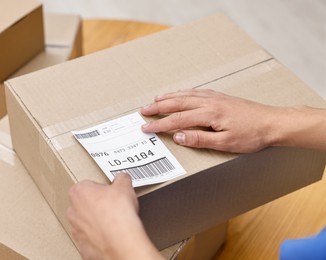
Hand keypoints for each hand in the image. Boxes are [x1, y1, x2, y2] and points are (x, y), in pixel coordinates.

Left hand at [67, 173, 162, 259]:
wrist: (120, 240)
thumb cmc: (118, 214)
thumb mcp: (124, 186)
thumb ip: (121, 179)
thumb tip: (123, 179)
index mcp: (78, 192)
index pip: (88, 185)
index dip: (102, 188)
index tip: (111, 192)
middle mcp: (72, 211)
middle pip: (84, 204)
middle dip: (97, 205)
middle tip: (112, 206)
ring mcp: (76, 230)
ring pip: (86, 223)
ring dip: (97, 221)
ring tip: (114, 221)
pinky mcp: (83, 246)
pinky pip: (91, 239)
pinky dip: (99, 237)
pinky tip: (111, 235)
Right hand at [141, 89, 282, 152]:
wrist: (272, 122)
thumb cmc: (251, 135)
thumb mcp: (225, 143)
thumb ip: (200, 139)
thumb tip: (178, 137)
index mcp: (208, 114)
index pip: (177, 120)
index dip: (159, 125)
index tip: (146, 128)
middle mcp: (208, 103)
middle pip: (177, 104)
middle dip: (158, 108)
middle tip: (143, 111)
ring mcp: (214, 98)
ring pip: (184, 95)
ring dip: (168, 98)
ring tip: (155, 100)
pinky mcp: (219, 97)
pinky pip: (195, 92)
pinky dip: (183, 92)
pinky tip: (179, 93)